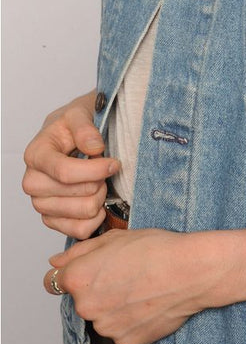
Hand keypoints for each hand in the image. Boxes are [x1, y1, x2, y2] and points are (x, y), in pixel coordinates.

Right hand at [22, 90, 119, 238]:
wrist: (71, 135)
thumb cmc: (74, 126)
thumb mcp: (79, 113)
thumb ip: (85, 127)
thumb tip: (95, 148)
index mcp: (36, 154)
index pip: (65, 172)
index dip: (95, 170)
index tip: (114, 163)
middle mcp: (33, 181)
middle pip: (75, 194)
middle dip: (99, 182)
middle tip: (106, 170)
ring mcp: (41, 203)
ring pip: (80, 214)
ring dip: (99, 199)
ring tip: (101, 183)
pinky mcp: (52, 219)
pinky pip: (78, 230)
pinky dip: (95, 219)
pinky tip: (99, 201)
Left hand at [43, 228, 243, 343]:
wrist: (190, 271)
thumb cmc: (155, 249)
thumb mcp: (113, 238)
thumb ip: (78, 252)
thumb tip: (55, 263)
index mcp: (78, 278)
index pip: (54, 281)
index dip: (72, 273)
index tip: (89, 271)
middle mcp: (86, 307)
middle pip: (82, 299)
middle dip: (97, 289)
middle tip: (126, 274)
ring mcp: (106, 328)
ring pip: (102, 317)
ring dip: (114, 307)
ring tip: (141, 288)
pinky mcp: (126, 342)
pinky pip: (120, 331)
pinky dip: (130, 321)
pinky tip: (148, 304)